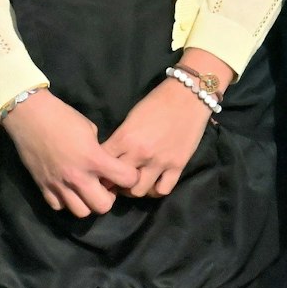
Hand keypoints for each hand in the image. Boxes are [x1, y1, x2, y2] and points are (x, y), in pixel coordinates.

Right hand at [0, 90, 138, 216]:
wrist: (30, 116)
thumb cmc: (62, 117)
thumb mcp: (90, 130)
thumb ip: (99, 151)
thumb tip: (104, 163)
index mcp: (94, 159)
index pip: (126, 179)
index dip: (131, 177)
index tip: (127, 173)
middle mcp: (78, 177)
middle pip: (103, 206)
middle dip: (109, 198)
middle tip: (105, 186)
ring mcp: (59, 185)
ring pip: (81, 212)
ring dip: (87, 203)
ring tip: (86, 190)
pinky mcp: (43, 188)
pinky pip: (59, 207)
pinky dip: (66, 201)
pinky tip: (67, 189)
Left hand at [104, 76, 214, 197]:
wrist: (188, 95)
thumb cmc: (157, 101)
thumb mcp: (131, 117)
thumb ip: (121, 139)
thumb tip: (112, 156)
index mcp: (125, 138)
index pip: (102, 163)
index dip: (98, 169)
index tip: (100, 170)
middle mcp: (140, 153)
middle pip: (117, 181)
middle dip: (113, 183)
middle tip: (115, 180)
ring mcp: (159, 162)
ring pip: (138, 191)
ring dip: (133, 189)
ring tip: (134, 183)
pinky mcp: (177, 166)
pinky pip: (163, 190)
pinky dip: (156, 190)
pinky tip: (154, 183)